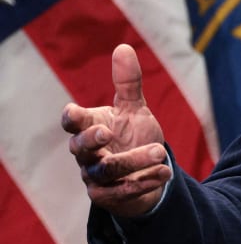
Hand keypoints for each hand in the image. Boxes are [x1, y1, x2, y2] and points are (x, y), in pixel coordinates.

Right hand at [61, 44, 170, 216]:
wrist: (143, 170)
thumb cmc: (131, 135)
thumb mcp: (133, 108)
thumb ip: (128, 83)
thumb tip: (123, 47)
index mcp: (90, 127)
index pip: (73, 123)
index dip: (72, 118)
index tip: (74, 111)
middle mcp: (88, 154)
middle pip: (80, 149)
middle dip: (91, 140)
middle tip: (107, 131)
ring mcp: (95, 176)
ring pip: (107, 170)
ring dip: (134, 160)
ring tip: (160, 151)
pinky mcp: (109, 196)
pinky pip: (123, 191)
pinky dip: (145, 180)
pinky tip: (165, 172)